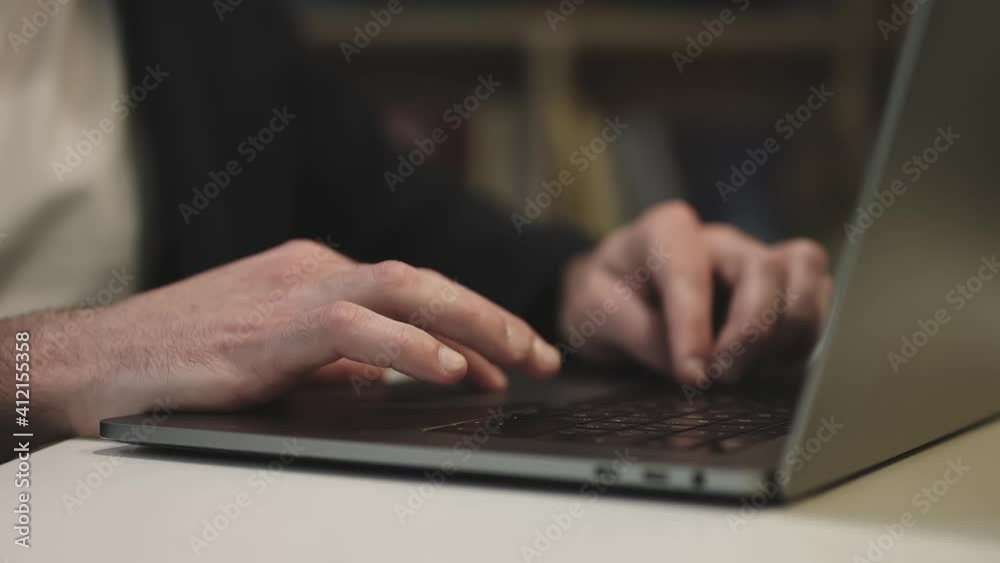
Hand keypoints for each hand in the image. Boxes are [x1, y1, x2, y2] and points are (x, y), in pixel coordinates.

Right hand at [25, 240, 560, 436]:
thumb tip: (386, 383)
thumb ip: (336, 365)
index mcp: (317, 274)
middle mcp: (313, 271)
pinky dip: (408, 347)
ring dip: (471, 324)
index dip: (471, 324)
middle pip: (422, 283)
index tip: (511, 358)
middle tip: (542, 354)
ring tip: (520, 358)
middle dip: (491, 318)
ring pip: (402, 291)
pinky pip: (354, 329)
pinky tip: (448, 368)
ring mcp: (292, 291)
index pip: (413, 293)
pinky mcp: (269, 327)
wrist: (95, 361)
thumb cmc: (182, 361)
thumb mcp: (278, 360)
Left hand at [558, 201, 832, 385]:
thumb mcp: (592, 312)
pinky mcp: (778, 285)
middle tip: (721, 378)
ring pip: (804, 274)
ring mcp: (752, 258)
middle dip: (749, 332)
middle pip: (764, 270)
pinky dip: (800, 337)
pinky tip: (765, 362)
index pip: (689, 273)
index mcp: (664, 233)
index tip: (690, 374)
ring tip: (747, 369)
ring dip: (786, 332)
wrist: (615, 292)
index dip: (693, 328)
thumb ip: (637, 333)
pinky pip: (816, 298)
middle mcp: (717, 240)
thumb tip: (690, 368)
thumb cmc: (604, 295)